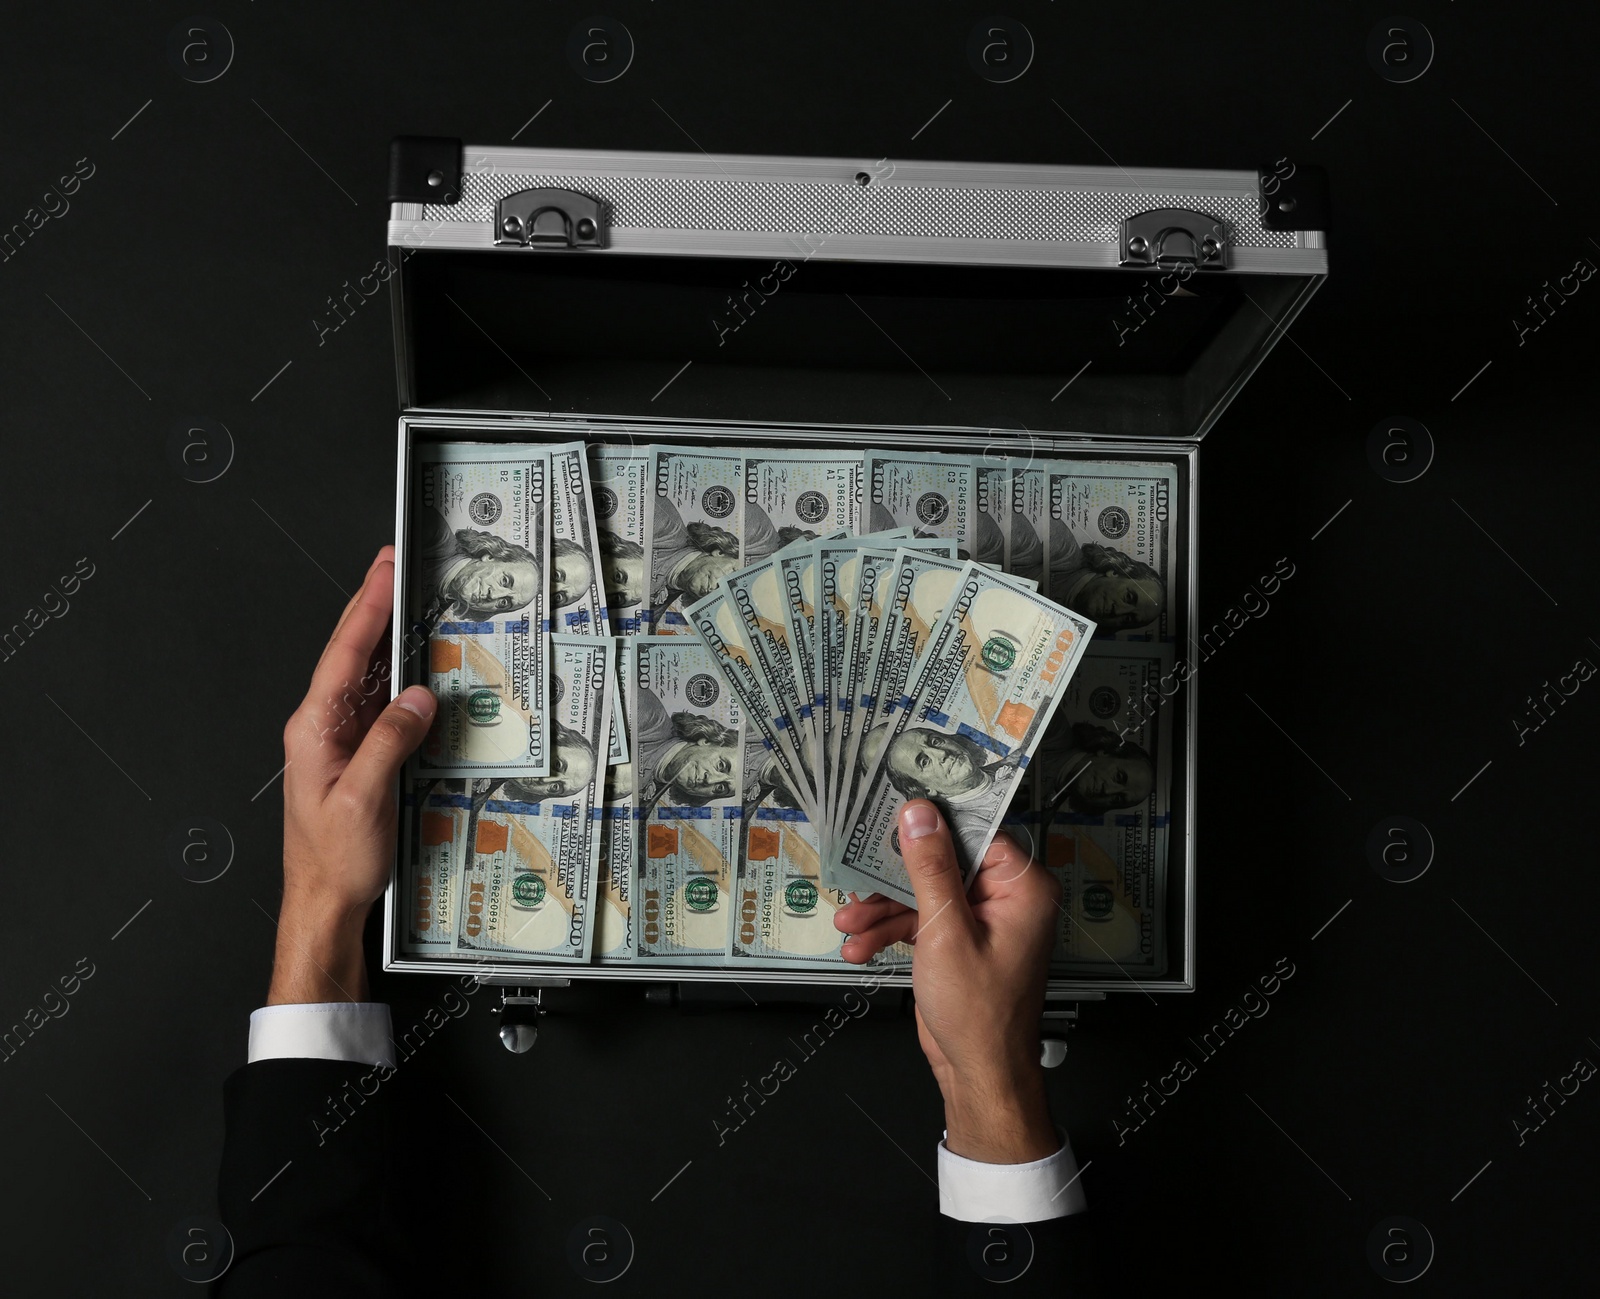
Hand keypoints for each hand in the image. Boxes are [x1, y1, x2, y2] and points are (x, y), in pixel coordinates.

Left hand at [269, 546, 435, 1005]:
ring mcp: (341, 742)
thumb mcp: (363, 799)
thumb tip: (417, 697)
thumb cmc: (332, 862)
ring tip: (412, 602)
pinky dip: (402, 680)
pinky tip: (419, 667)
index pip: (344, 654)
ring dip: (391, 640)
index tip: (385, 570)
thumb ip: (389, 742)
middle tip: (398, 567)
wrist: (323, 904)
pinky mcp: (359, 758)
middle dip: (376, 607)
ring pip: (369, 677)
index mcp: (314, 729)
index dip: (367, 607)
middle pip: (354, 655)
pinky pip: (382, 707)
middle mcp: (323, 728)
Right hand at [834, 801, 1060, 1163]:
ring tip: (848, 924)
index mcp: (1021, 887)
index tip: (892, 813)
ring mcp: (980, 920)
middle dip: (893, 878)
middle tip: (856, 877)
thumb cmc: (979, 1013)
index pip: (975, 833)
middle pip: (941, 862)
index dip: (931, 825)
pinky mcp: (958, 941)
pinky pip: (921, 921)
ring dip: (882, 911)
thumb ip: (930, 868)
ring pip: (924, 894)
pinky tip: (860, 947)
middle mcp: (1005, 898)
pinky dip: (890, 932)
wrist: (978, 1074)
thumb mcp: (946, 932)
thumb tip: (919, 814)